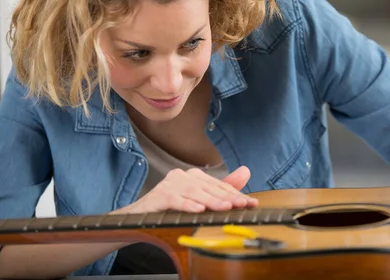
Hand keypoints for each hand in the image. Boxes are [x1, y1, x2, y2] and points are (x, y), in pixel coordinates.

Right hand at [118, 166, 257, 213]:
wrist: (139, 218)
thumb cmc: (171, 207)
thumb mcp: (198, 198)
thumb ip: (222, 187)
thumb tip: (246, 171)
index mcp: (193, 176)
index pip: (218, 185)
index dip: (235, 193)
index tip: (250, 203)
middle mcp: (182, 176)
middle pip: (208, 188)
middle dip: (227, 197)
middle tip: (242, 204)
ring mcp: (169, 185)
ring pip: (194, 193)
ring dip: (211, 201)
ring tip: (226, 207)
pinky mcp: (158, 196)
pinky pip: (175, 200)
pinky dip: (187, 205)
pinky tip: (198, 210)